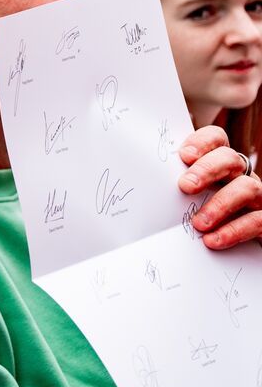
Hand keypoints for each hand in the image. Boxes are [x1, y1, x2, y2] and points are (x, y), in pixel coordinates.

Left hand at [177, 124, 261, 248]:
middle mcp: (240, 175)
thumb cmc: (200, 213)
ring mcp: (257, 197)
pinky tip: (212, 240)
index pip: (216, 139)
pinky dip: (234, 231)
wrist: (236, 247)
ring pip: (247, 188)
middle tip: (185, 186)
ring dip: (220, 204)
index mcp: (219, 164)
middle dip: (207, 169)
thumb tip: (136, 182)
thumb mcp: (185, 197)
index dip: (202, 142)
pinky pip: (257, 221)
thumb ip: (170, 186)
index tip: (183, 156)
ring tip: (198, 223)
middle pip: (230, 159)